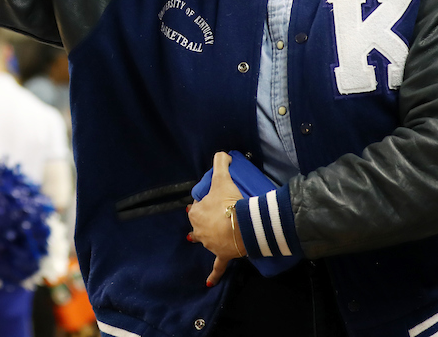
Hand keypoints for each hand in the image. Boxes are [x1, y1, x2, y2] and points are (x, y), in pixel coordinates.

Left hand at [187, 153, 243, 286]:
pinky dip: (213, 274)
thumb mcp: (222, 178)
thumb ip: (220, 162)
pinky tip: (209, 282)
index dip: (207, 200)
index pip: (198, 205)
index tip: (218, 197)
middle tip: (223, 212)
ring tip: (222, 233)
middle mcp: (198, 230)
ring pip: (208, 241)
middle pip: (201, 223)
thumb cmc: (228, 202)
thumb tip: (222, 154)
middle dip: (209, 219)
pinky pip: (216, 266)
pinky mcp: (221, 255)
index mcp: (195, 212)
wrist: (242, 225)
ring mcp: (209, 244)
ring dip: (212, 238)